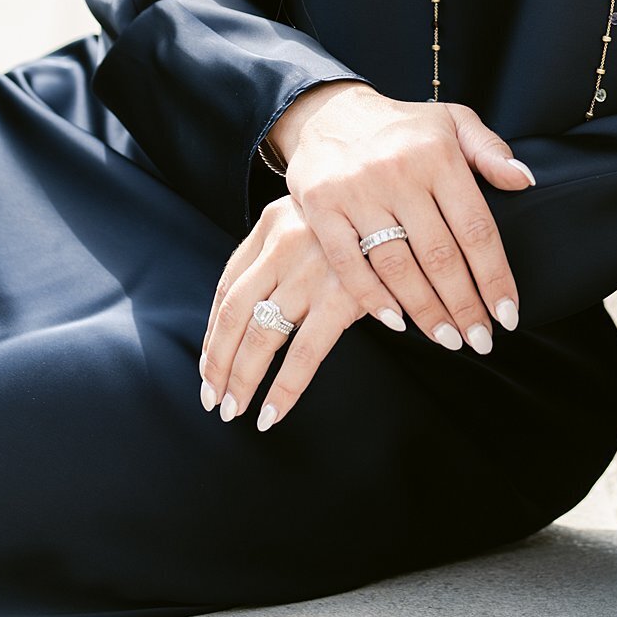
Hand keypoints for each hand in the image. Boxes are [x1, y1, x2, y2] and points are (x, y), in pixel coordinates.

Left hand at [198, 193, 383, 429]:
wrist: (408, 203)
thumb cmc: (359, 220)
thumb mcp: (312, 219)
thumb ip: (283, 252)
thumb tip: (250, 311)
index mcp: (270, 223)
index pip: (227, 287)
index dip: (212, 333)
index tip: (208, 365)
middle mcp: (283, 244)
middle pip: (233, 314)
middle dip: (217, 363)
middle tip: (211, 398)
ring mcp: (311, 271)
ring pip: (261, 336)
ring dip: (241, 379)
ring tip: (232, 409)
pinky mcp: (342, 296)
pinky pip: (302, 354)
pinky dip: (283, 389)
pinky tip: (271, 413)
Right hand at [273, 83, 533, 352]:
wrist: (330, 112)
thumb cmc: (403, 125)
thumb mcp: (453, 121)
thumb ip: (490, 150)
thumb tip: (524, 181)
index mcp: (437, 155)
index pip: (475, 227)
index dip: (494, 276)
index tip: (508, 314)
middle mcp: (399, 172)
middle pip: (440, 256)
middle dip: (464, 306)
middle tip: (481, 340)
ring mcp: (357, 191)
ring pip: (398, 267)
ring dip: (426, 311)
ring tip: (448, 339)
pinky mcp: (321, 207)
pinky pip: (349, 264)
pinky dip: (374, 298)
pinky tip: (398, 321)